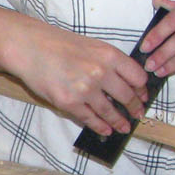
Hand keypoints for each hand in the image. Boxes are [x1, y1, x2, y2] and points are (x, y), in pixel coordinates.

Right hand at [1, 21, 150, 134]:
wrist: (30, 47)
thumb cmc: (58, 44)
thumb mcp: (92, 46)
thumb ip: (110, 62)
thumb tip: (126, 83)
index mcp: (109, 55)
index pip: (137, 77)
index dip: (142, 90)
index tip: (143, 97)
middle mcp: (100, 72)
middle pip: (127, 96)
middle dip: (134, 109)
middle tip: (137, 115)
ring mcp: (85, 89)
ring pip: (110, 112)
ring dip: (119, 122)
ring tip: (123, 127)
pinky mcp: (69, 102)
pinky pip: (89, 119)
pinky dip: (100, 126)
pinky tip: (105, 130)